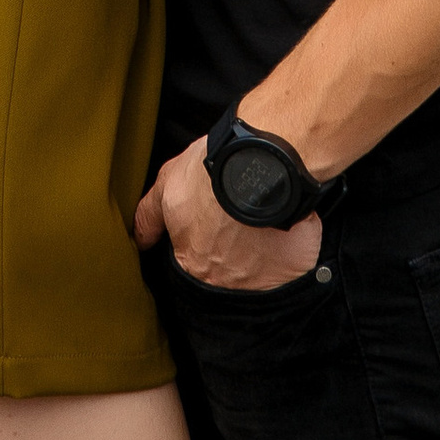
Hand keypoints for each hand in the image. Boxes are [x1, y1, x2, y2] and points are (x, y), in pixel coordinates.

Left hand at [133, 134, 321, 289]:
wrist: (259, 159)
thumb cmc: (212, 171)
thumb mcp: (167, 184)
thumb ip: (149, 217)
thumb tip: (140, 241)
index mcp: (195, 264)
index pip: (193, 266)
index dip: (200, 245)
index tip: (210, 228)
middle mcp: (228, 279)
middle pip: (227, 274)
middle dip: (229, 256)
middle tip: (234, 225)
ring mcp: (266, 277)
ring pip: (260, 272)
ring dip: (259, 252)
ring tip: (261, 222)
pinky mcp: (298, 264)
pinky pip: (294, 263)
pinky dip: (292, 248)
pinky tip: (288, 227)